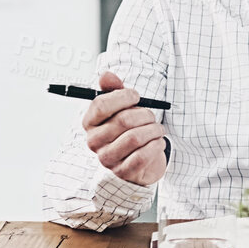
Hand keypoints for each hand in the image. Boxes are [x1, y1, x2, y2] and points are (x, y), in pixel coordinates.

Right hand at [81, 71, 167, 185]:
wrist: (140, 161)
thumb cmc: (129, 130)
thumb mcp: (121, 107)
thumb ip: (114, 90)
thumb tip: (106, 75)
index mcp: (90, 123)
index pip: (100, 105)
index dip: (123, 97)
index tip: (136, 96)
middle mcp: (94, 142)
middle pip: (122, 120)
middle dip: (144, 114)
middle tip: (151, 116)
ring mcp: (107, 159)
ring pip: (134, 138)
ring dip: (153, 130)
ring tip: (157, 129)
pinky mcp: (123, 172)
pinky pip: (142, 156)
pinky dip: (155, 145)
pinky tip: (158, 142)